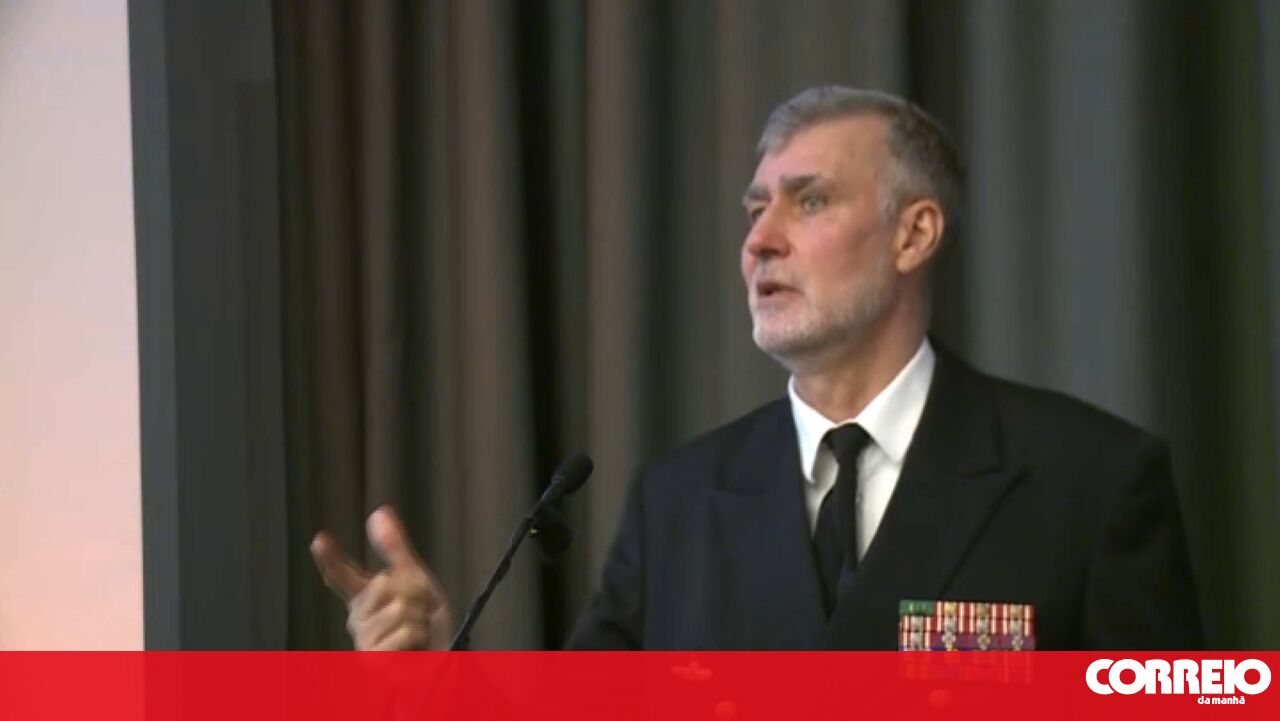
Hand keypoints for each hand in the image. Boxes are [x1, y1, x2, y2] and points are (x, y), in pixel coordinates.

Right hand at [311, 506, 453, 649]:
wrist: (440, 659)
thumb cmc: (424, 622)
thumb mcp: (415, 580)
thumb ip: (395, 549)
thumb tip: (379, 511)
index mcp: (364, 596)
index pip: (341, 575)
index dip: (330, 557)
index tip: (319, 540)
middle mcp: (358, 618)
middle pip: (385, 583)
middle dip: (414, 593)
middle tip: (419, 611)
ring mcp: (364, 640)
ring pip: (398, 608)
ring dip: (420, 617)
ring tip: (418, 632)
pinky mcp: (374, 660)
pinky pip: (404, 631)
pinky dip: (419, 636)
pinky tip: (413, 648)